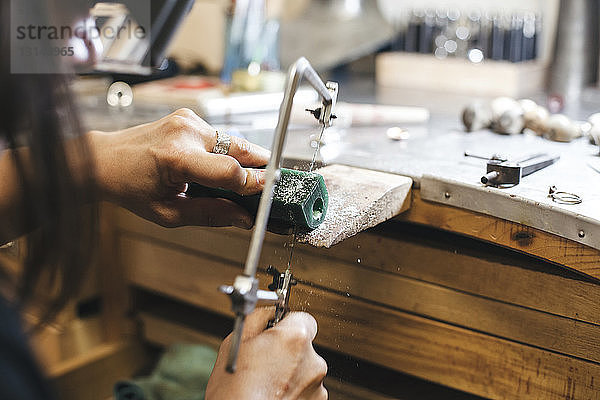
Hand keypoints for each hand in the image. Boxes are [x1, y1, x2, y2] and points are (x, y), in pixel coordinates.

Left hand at [88, 108, 269, 227]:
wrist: (103, 159)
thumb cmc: (129, 187)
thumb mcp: (168, 213)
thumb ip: (210, 215)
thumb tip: (243, 218)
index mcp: (177, 158)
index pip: (230, 171)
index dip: (253, 185)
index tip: (266, 195)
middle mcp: (185, 132)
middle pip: (240, 148)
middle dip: (261, 166)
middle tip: (271, 183)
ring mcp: (187, 120)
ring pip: (233, 141)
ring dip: (243, 159)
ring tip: (242, 179)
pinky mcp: (188, 116)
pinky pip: (219, 137)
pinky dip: (225, 152)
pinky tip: (217, 166)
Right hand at [206, 308, 327, 399]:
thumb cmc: (235, 392)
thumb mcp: (235, 342)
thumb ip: (257, 319)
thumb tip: (267, 311)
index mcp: (295, 338)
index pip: (304, 317)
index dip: (287, 323)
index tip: (276, 330)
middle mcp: (312, 360)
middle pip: (304, 345)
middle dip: (287, 350)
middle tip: (264, 361)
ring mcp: (317, 385)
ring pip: (305, 368)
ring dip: (291, 372)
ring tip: (266, 383)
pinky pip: (307, 388)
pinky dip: (294, 389)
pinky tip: (275, 394)